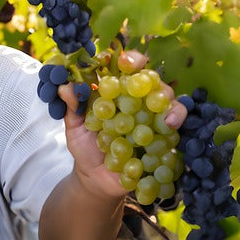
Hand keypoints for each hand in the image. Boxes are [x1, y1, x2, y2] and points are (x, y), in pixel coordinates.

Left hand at [57, 50, 187, 201]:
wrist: (95, 179)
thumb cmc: (85, 146)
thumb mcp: (75, 127)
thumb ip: (72, 108)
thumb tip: (64, 87)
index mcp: (117, 92)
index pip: (128, 68)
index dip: (130, 60)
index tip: (124, 61)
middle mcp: (139, 102)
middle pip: (154, 82)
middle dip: (154, 81)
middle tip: (149, 83)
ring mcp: (153, 120)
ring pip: (171, 104)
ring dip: (172, 107)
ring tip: (168, 118)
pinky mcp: (163, 139)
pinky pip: (175, 132)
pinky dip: (175, 128)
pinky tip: (171, 130)